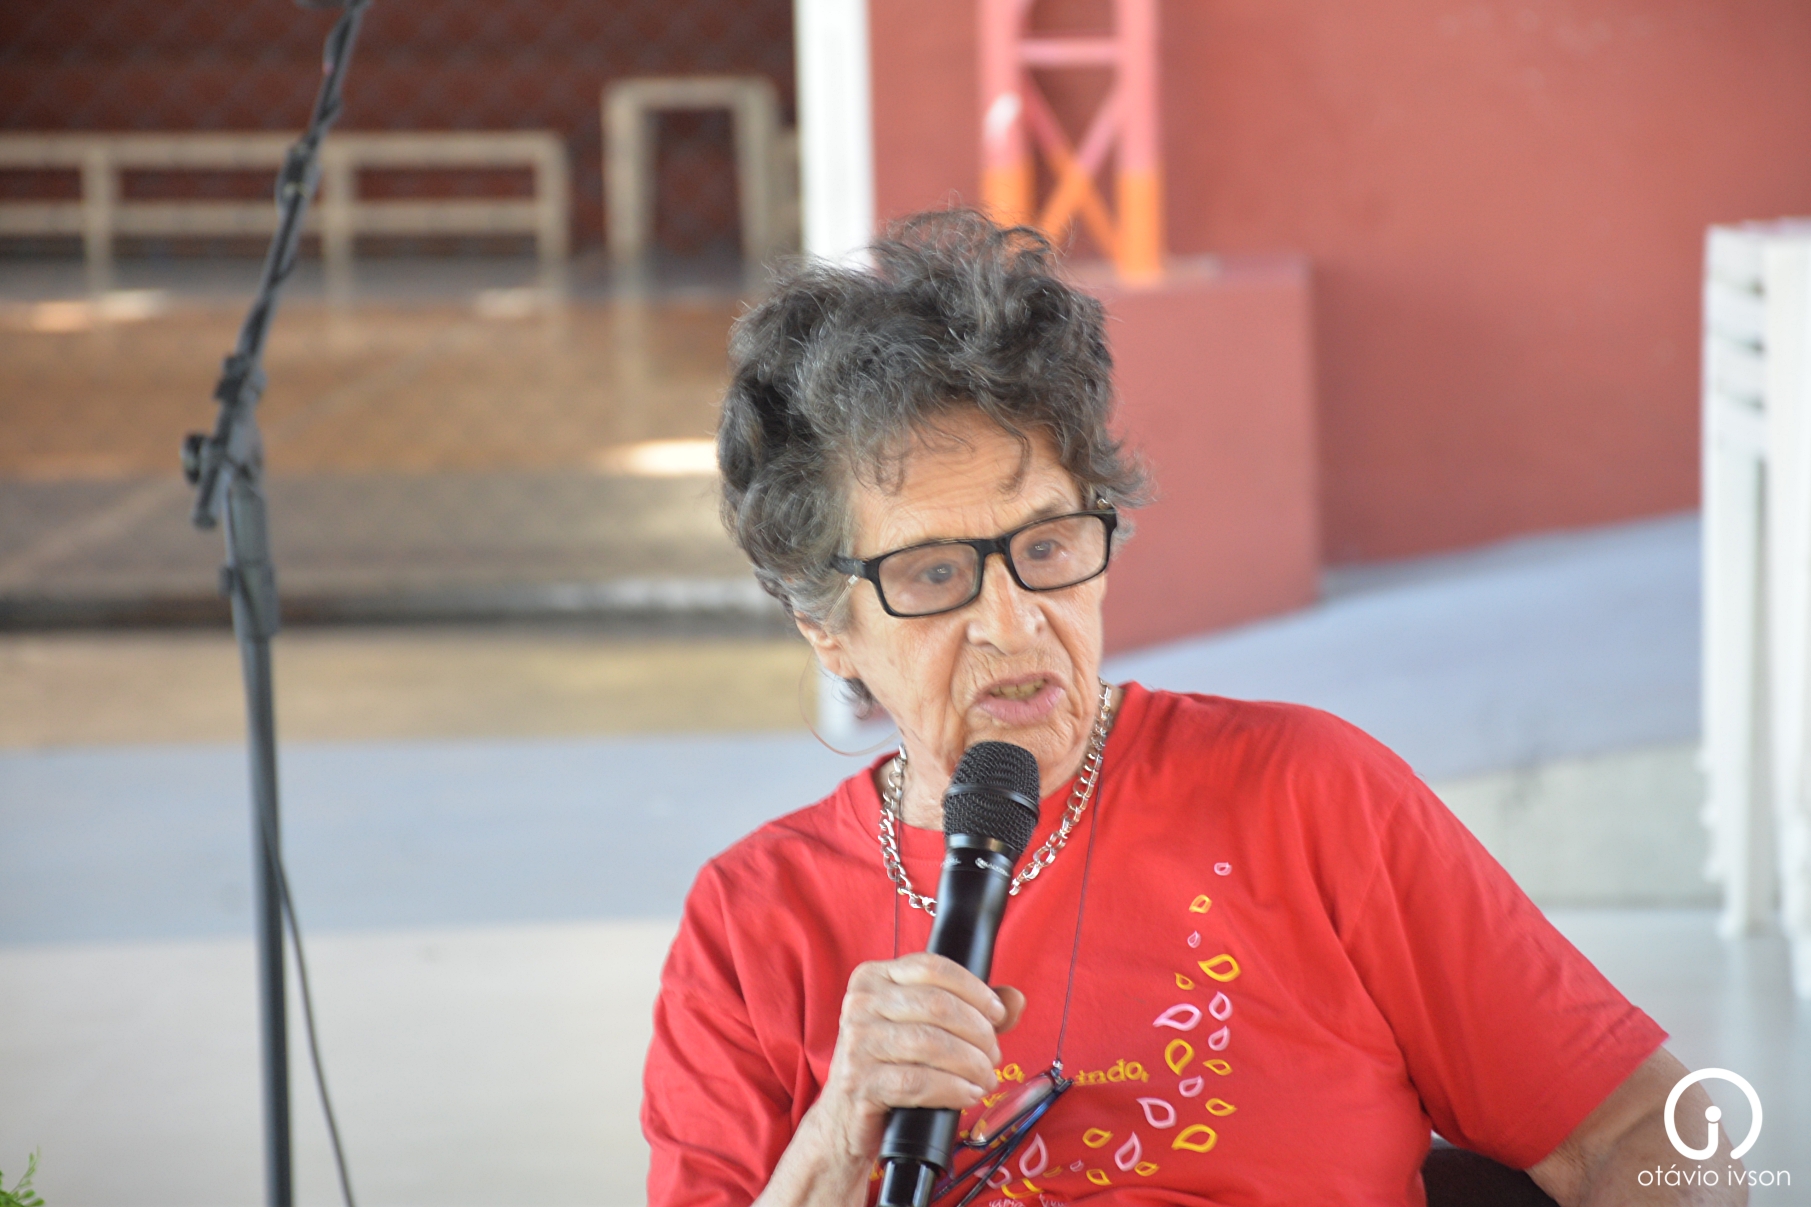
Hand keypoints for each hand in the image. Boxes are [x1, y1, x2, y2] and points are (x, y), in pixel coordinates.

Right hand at [817, 953, 1026, 1162]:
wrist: (846, 1117)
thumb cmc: (891, 1065)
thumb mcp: (927, 1026)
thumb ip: (971, 1008)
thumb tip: (1016, 1000)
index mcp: (874, 976)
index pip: (933, 966)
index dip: (975, 989)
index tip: (997, 1014)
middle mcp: (860, 1003)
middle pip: (938, 1005)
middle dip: (978, 1032)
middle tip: (994, 1054)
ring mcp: (857, 1042)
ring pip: (932, 1043)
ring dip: (972, 1063)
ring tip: (986, 1077)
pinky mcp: (859, 1082)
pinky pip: (918, 1081)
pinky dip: (953, 1089)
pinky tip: (968, 1094)